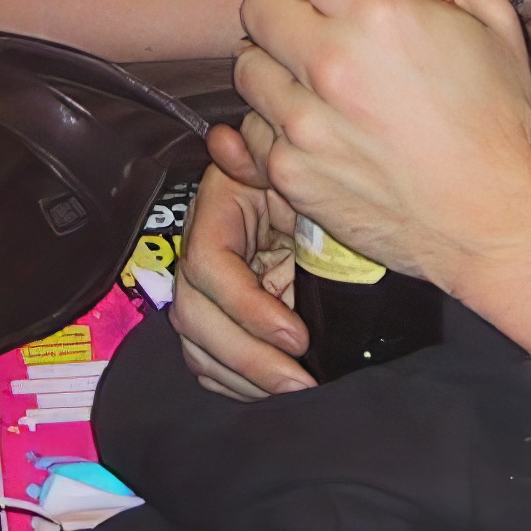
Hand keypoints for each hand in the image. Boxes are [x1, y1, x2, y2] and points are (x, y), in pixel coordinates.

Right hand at [169, 124, 312, 397]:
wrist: (338, 196)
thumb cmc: (323, 182)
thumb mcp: (306, 177)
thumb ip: (275, 167)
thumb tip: (226, 142)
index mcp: (220, 206)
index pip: (207, 263)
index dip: (247, 305)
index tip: (295, 333)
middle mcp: (204, 247)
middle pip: (193, 313)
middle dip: (247, 356)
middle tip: (297, 379)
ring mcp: (207, 286)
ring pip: (196, 342)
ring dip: (243, 376)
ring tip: (291, 388)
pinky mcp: (220, 315)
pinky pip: (208, 359)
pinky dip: (236, 381)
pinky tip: (271, 388)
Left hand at [235, 0, 530, 362]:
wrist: (494, 220)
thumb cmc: (498, 124)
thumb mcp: (494, 20)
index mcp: (377, 15)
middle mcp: (330, 64)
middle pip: (258, 4)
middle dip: (289, 8)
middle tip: (322, 30)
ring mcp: (303, 123)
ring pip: (247, 66)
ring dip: (277, 67)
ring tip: (321, 85)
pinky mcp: (289, 172)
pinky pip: (254, 128)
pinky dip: (279, 126)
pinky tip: (322, 132)